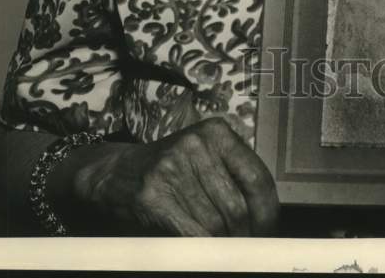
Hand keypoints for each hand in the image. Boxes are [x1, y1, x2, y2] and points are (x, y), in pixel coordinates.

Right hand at [63, 117, 279, 235]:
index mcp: (216, 132)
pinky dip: (203, 251)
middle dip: (245, 235)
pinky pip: (191, 234)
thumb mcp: (203, 156)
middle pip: (238, 206)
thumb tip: (265, 216)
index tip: (268, 232)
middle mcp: (196, 144)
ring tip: (224, 249)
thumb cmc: (170, 169)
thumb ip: (232, 174)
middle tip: (245, 247)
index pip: (257, 177)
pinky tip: (205, 252)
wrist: (116, 172)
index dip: (267, 213)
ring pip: (216, 224)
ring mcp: (172, 169)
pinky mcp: (154, 196)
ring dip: (223, 245)